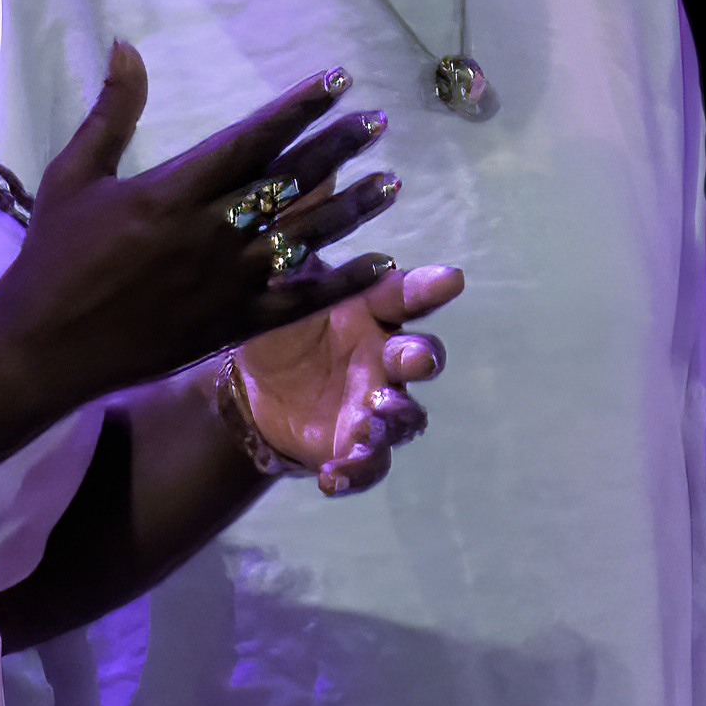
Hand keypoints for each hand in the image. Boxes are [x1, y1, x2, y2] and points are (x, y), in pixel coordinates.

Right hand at [0, 51, 404, 404]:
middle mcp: (206, 233)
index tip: (337, 80)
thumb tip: (126, 44)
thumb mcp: (74, 175)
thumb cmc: (53, 256)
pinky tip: (382, 263)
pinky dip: (342, 283)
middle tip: (376, 122)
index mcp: (170, 192)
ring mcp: (224, 283)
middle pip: (287, 182)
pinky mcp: (231, 326)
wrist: (42, 347)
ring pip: (303, 238)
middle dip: (337, 149)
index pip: (250, 139)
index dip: (298, 108)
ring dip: (352, 208)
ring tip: (391, 183)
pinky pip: (299, 302)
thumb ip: (111, 111)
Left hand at [229, 263, 462, 496]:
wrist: (254, 388)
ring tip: (369, 420)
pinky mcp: (356, 447)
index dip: (430, 287)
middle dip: (422, 358)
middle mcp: (384, 358)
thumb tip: (292, 228)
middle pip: (421, 357)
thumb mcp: (282, 294)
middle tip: (411, 359)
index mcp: (371, 312)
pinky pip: (369, 466)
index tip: (451, 280)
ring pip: (405, 416)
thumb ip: (293, 268)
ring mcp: (375, 406)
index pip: (406, 295)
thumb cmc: (283, 328)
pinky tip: (331, 476)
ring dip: (394, 417)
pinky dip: (354, 473)